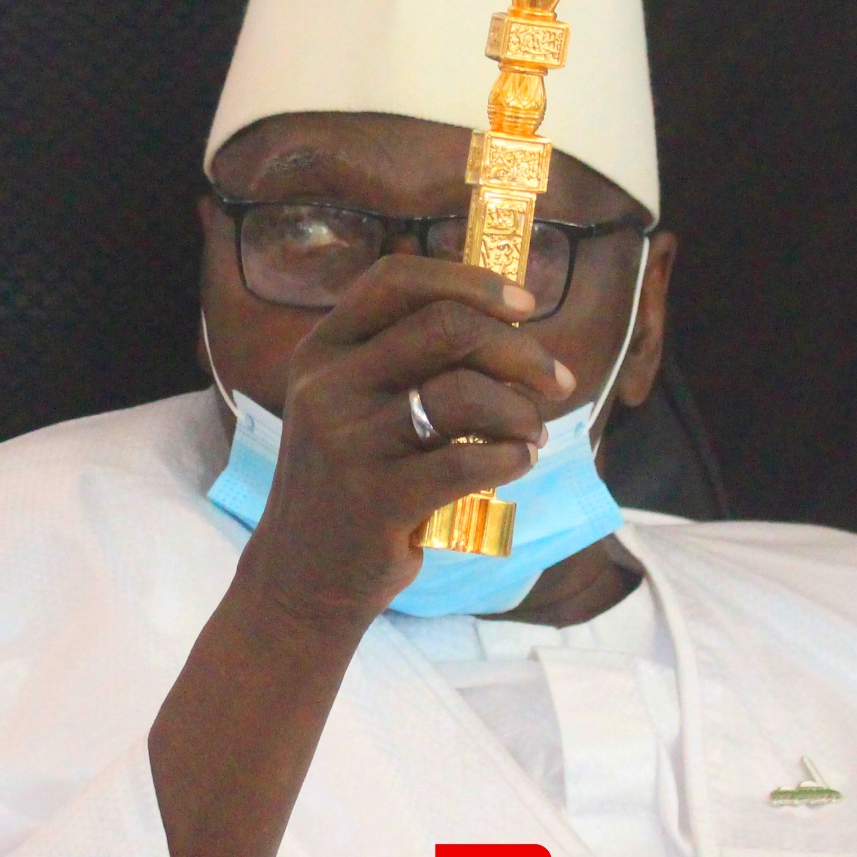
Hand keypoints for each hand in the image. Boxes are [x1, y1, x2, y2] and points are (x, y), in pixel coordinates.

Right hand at [236, 254, 573, 636]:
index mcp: (322, 350)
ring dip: (520, 412)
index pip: (397, 280)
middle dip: (520, 350)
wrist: (301, 576)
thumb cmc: (348, 482)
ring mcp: (347, 442)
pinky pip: (468, 461)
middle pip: (446, 328)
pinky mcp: (373, 499)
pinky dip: (511, 457)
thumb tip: (506, 320)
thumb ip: (403, 359)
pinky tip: (517, 463)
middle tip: (556, 381)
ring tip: (532, 435)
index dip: (470, 281)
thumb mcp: (350, 406)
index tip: (525, 304)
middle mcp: (327, 385)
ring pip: (464, 393)